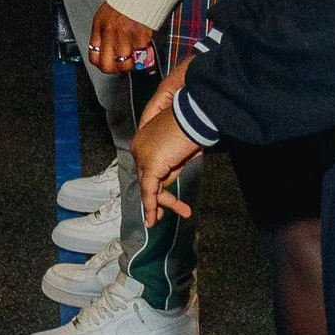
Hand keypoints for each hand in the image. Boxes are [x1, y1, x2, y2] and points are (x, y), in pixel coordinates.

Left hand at [90, 0, 157, 75]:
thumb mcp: (107, 13)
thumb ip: (105, 31)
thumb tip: (108, 49)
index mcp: (99, 26)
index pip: (93, 56)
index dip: (102, 63)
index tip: (109, 63)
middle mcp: (109, 33)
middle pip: (106, 65)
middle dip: (115, 69)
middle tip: (122, 64)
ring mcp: (124, 36)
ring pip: (123, 65)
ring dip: (130, 65)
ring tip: (134, 59)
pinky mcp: (139, 37)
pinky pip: (139, 57)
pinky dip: (142, 58)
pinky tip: (143, 52)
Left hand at [133, 94, 196, 225]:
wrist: (194, 115)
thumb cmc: (193, 123)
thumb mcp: (183, 146)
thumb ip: (176, 160)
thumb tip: (175, 171)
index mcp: (144, 140)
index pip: (150, 167)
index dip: (160, 183)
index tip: (166, 197)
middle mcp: (139, 148)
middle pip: (148, 178)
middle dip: (159, 197)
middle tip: (162, 213)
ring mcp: (143, 156)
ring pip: (149, 187)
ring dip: (162, 204)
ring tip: (178, 214)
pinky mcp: (151, 165)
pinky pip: (149, 191)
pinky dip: (151, 206)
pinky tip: (152, 219)